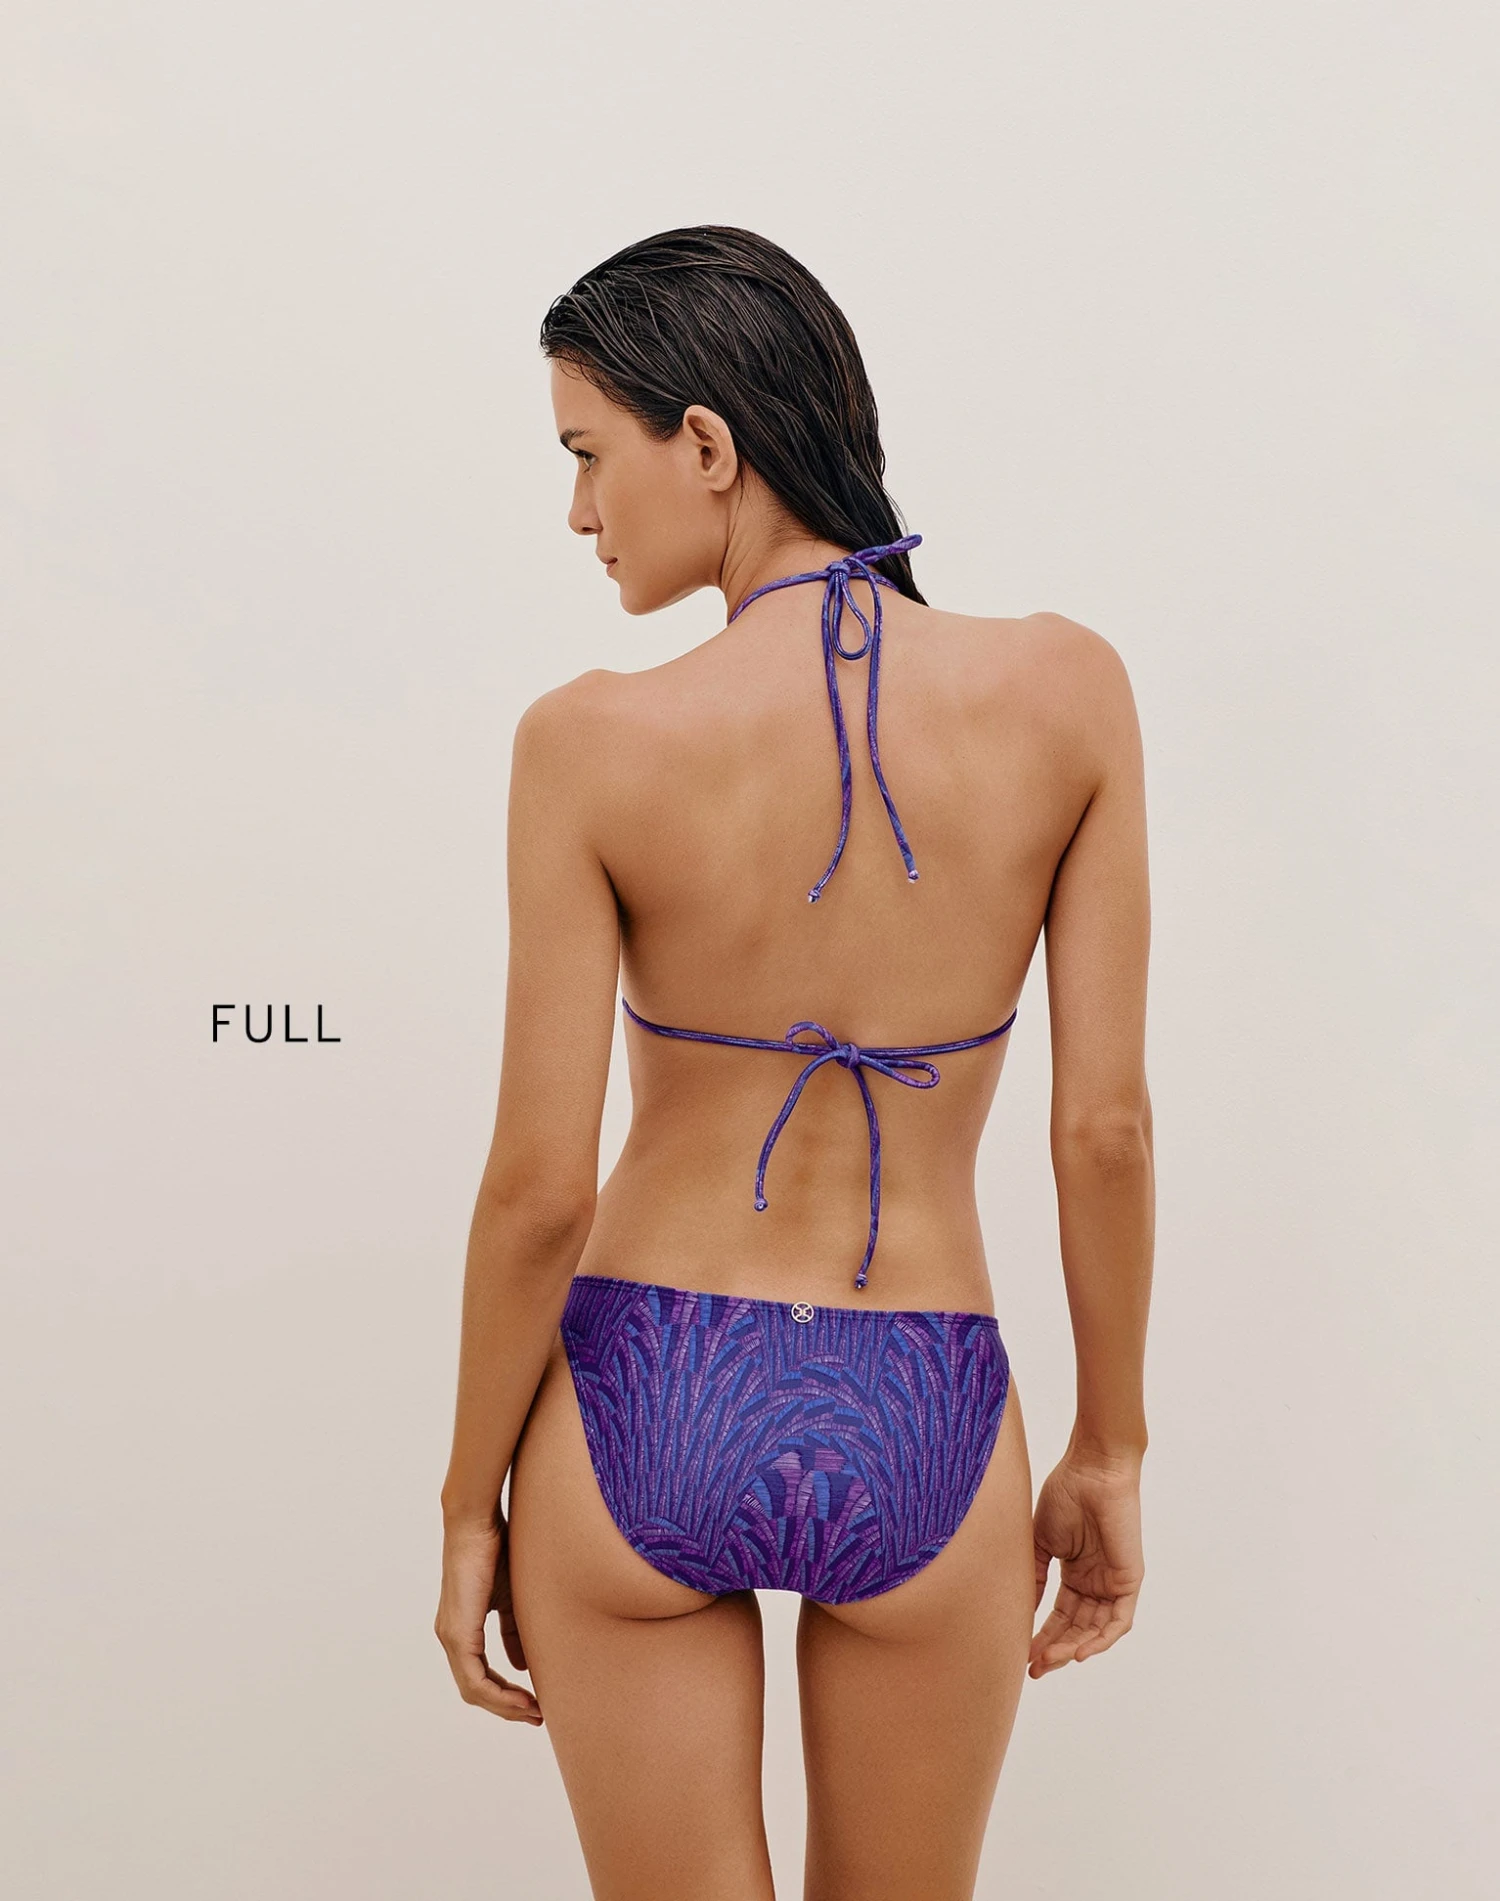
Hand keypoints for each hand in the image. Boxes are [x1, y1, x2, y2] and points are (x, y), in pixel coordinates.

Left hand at [435, 1510, 542, 1723]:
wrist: (478, 1522)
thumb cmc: (497, 1549)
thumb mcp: (511, 1597)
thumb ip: (513, 1630)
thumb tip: (522, 1665)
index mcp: (460, 1629)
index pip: (479, 1676)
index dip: (505, 1696)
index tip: (534, 1704)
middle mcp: (450, 1637)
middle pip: (475, 1691)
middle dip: (507, 1708)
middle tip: (537, 1717)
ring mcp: (450, 1636)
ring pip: (473, 1690)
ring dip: (505, 1706)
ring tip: (534, 1712)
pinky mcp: (457, 1631)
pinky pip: (473, 1678)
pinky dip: (497, 1694)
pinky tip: (522, 1699)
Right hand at [1029, 1452, 1143, 1678]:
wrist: (1092, 1469)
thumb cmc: (1066, 1494)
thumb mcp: (1041, 1541)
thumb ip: (1033, 1575)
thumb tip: (1019, 1610)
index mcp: (1075, 1573)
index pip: (1059, 1616)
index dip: (1042, 1636)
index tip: (1022, 1654)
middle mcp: (1095, 1582)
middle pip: (1076, 1629)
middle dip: (1054, 1650)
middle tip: (1033, 1668)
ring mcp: (1113, 1583)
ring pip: (1095, 1631)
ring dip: (1072, 1650)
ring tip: (1047, 1661)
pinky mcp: (1129, 1580)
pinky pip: (1118, 1622)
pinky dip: (1100, 1640)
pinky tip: (1078, 1653)